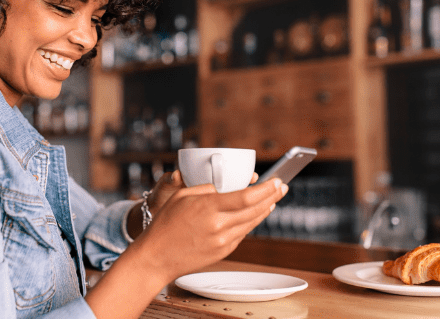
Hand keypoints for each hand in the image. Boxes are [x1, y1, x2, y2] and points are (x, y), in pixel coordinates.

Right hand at [133, 177, 288, 283]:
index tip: (277, 181)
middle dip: (272, 196)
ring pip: (252, 222)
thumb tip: (223, 190)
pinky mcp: (224, 251)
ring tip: (274, 199)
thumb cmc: (164, 224)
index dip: (267, 189)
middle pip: (256, 209)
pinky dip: (252, 222)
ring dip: (265, 209)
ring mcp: (223, 241)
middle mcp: (219, 225)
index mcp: (209, 207)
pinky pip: (243, 233)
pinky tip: (256, 215)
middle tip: (282, 186)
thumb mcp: (181, 196)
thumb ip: (206, 189)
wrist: (157, 257)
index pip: (247, 196)